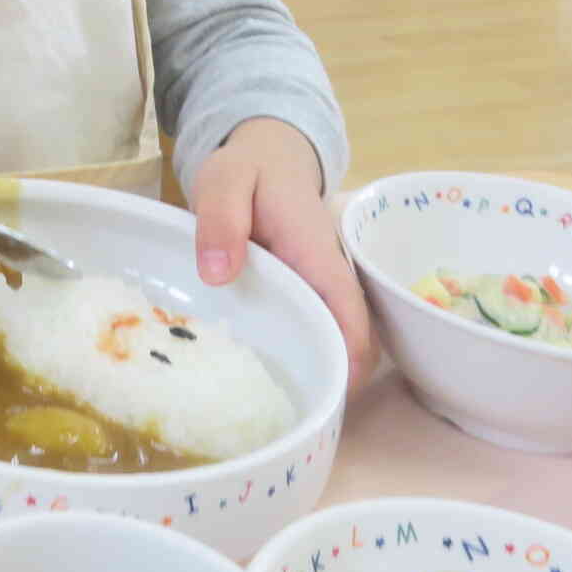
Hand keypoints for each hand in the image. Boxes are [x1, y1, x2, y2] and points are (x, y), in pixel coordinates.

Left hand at [189, 117, 378, 390]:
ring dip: (316, 370)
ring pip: (330, 337)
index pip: (350, 313)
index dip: (351, 359)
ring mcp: (317, 285)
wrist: (268, 149)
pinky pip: (310, 327)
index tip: (331, 399)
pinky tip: (260, 379)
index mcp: (315, 252)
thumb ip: (221, 219)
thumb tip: (220, 273)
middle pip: (348, 338)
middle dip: (333, 381)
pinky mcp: (303, 290)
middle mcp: (327, 274)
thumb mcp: (225, 179)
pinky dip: (299, 353)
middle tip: (292, 422)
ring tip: (275, 412)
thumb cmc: (248, 165)